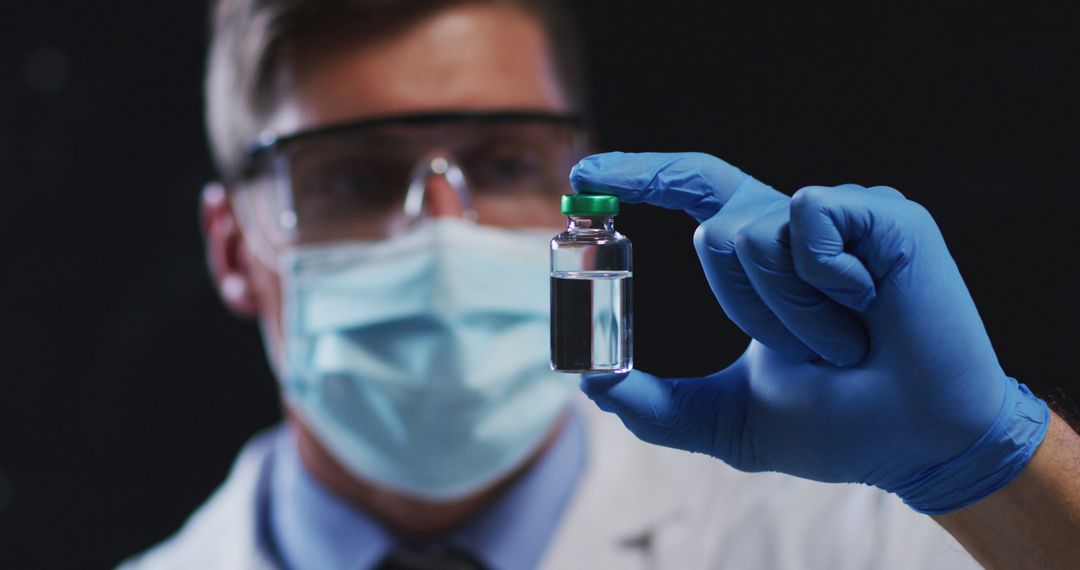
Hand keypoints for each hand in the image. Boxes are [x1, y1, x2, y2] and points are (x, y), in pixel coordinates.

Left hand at [571, 152, 1048, 512]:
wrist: (915, 443)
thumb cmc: (835, 428)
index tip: (584, 175)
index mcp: (767, 258)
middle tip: (811, 355)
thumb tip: (593, 384)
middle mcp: (800, 226)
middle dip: (748, 308)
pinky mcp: (882, 213)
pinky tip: (871, 304)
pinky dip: (824, 281)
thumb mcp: (726, 418)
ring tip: (847, 342)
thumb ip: (655, 406)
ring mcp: (843, 216)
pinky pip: (807, 221)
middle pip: (717, 228)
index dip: (641, 175)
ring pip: (755, 232)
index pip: (696, 191)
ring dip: (790, 311)